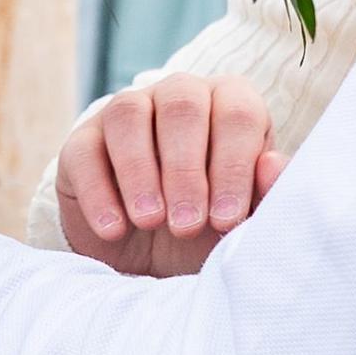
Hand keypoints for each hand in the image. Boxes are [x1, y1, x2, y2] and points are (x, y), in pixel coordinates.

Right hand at [56, 72, 286, 276]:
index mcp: (229, 103)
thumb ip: (266, 195)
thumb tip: (273, 164)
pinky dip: (98, 191)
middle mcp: (179, 95)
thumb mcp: (242, 221)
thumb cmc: (209, 228)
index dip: (233, 166)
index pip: (237, 114)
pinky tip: (114, 228)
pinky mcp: (82, 142)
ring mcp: (126, 112)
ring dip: (141, 172)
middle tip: (187, 224)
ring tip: (150, 221)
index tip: (226, 220)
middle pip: (182, 106)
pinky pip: (84, 151)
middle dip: (186, 170)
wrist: (152, 259)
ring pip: (129, 115)